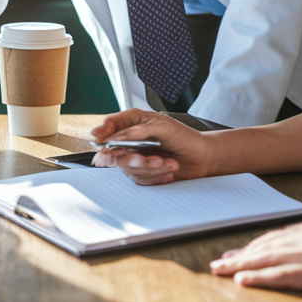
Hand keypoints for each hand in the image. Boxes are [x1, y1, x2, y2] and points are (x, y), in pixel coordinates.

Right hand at [89, 109, 213, 184]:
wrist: (202, 158)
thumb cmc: (185, 137)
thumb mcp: (162, 127)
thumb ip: (137, 131)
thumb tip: (118, 137)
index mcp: (134, 122)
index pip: (110, 125)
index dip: (102, 131)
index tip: (99, 138)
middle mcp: (131, 140)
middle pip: (116, 152)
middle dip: (136, 160)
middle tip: (155, 160)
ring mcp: (136, 157)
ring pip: (129, 169)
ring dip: (152, 169)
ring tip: (170, 164)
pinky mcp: (142, 172)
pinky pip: (139, 179)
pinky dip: (156, 176)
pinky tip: (169, 170)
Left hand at [210, 218, 301, 295]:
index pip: (279, 236)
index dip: (253, 245)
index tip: (234, 253)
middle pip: (268, 246)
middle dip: (240, 255)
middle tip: (216, 264)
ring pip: (271, 259)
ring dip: (242, 266)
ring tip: (220, 271)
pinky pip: (289, 276)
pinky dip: (263, 278)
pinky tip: (244, 281)